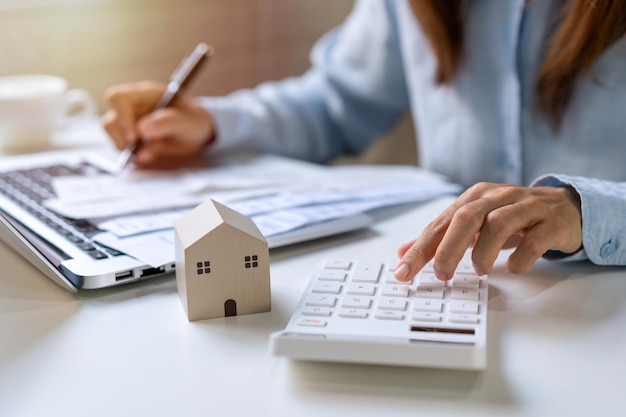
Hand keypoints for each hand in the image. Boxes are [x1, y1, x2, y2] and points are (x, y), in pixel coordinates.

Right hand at [102, 81, 215, 168]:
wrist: (197, 134)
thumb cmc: (193, 121)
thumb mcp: (188, 122)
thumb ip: (168, 123)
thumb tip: (142, 129)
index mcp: (145, 94)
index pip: (118, 98)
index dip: (121, 117)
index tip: (135, 136)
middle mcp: (132, 107)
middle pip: (110, 120)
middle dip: (121, 138)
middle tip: (140, 149)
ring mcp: (128, 124)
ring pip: (111, 136)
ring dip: (124, 148)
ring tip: (147, 153)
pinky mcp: (129, 140)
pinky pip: (120, 149)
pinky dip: (130, 157)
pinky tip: (147, 156)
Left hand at [394, 182, 582, 280]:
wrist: (566, 207)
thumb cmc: (513, 217)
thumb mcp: (474, 224)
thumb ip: (440, 237)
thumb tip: (403, 253)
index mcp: (475, 197)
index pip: (441, 223)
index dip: (420, 248)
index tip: (403, 271)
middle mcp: (498, 197)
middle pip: (466, 218)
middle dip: (449, 249)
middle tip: (442, 274)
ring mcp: (526, 207)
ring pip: (499, 224)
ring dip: (484, 252)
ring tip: (480, 271)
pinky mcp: (550, 222)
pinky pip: (534, 240)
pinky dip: (520, 257)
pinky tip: (513, 268)